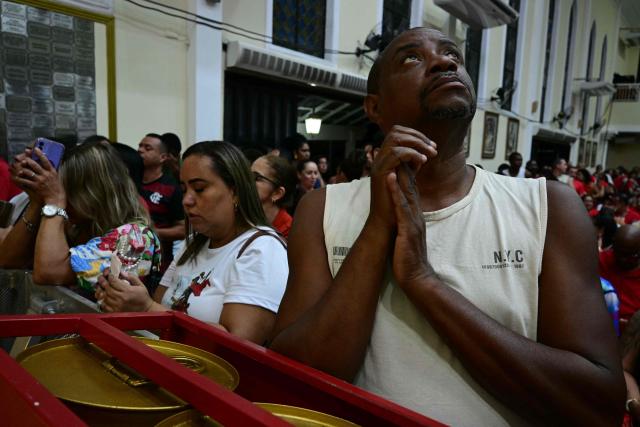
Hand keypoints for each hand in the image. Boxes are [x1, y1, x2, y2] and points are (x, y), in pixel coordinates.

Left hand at [11, 148, 65, 205]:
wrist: (56, 199)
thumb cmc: (57, 189)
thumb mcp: (57, 178)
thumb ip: (51, 171)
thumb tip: (49, 164)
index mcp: (52, 172)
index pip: (46, 160)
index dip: (40, 154)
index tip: (35, 149)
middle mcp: (46, 175)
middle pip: (35, 165)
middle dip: (28, 161)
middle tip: (25, 159)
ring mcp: (40, 181)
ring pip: (29, 172)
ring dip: (23, 170)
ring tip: (20, 169)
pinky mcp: (36, 186)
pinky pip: (25, 181)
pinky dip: (20, 179)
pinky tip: (17, 177)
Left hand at [97, 270, 153, 311]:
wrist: (146, 310)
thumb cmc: (143, 297)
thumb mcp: (140, 285)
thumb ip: (131, 277)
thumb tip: (121, 272)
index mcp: (128, 291)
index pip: (114, 281)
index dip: (110, 276)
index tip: (109, 274)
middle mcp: (121, 298)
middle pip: (107, 288)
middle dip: (102, 281)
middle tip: (101, 278)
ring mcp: (117, 306)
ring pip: (104, 296)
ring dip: (101, 290)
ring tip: (100, 286)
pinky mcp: (115, 312)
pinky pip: (104, 306)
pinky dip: (102, 300)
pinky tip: (103, 297)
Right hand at [369, 126, 436, 229]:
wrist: (386, 223)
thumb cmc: (396, 206)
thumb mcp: (406, 181)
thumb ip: (411, 167)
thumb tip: (422, 156)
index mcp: (385, 159)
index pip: (398, 133)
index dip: (416, 135)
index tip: (431, 146)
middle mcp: (380, 159)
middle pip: (395, 131)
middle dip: (417, 136)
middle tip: (433, 148)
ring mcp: (379, 165)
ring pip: (395, 138)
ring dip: (416, 143)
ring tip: (430, 154)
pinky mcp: (380, 173)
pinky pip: (396, 153)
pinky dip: (411, 153)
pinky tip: (423, 161)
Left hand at [387, 163, 434, 288]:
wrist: (416, 278)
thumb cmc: (408, 258)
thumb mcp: (407, 235)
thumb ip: (405, 221)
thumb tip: (398, 212)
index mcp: (415, 216)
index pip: (411, 190)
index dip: (406, 172)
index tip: (400, 155)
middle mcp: (416, 215)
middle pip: (411, 186)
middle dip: (406, 166)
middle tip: (401, 146)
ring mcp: (413, 222)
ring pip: (407, 192)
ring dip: (400, 173)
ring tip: (395, 155)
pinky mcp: (408, 230)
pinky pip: (401, 208)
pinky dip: (395, 192)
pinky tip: (389, 180)